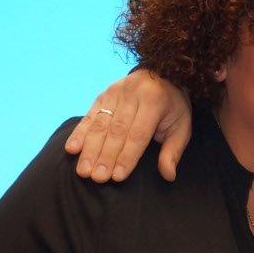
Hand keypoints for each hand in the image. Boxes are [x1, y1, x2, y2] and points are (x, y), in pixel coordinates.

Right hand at [64, 70, 191, 181]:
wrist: (162, 74)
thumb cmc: (173, 107)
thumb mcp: (181, 127)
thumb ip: (173, 151)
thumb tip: (168, 175)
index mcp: (154, 101)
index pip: (137, 134)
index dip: (127, 156)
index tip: (117, 177)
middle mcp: (132, 94)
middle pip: (116, 131)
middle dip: (105, 156)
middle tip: (97, 178)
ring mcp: (115, 93)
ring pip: (100, 125)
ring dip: (90, 149)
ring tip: (84, 170)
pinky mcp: (103, 95)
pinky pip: (90, 116)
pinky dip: (79, 133)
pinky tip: (71, 149)